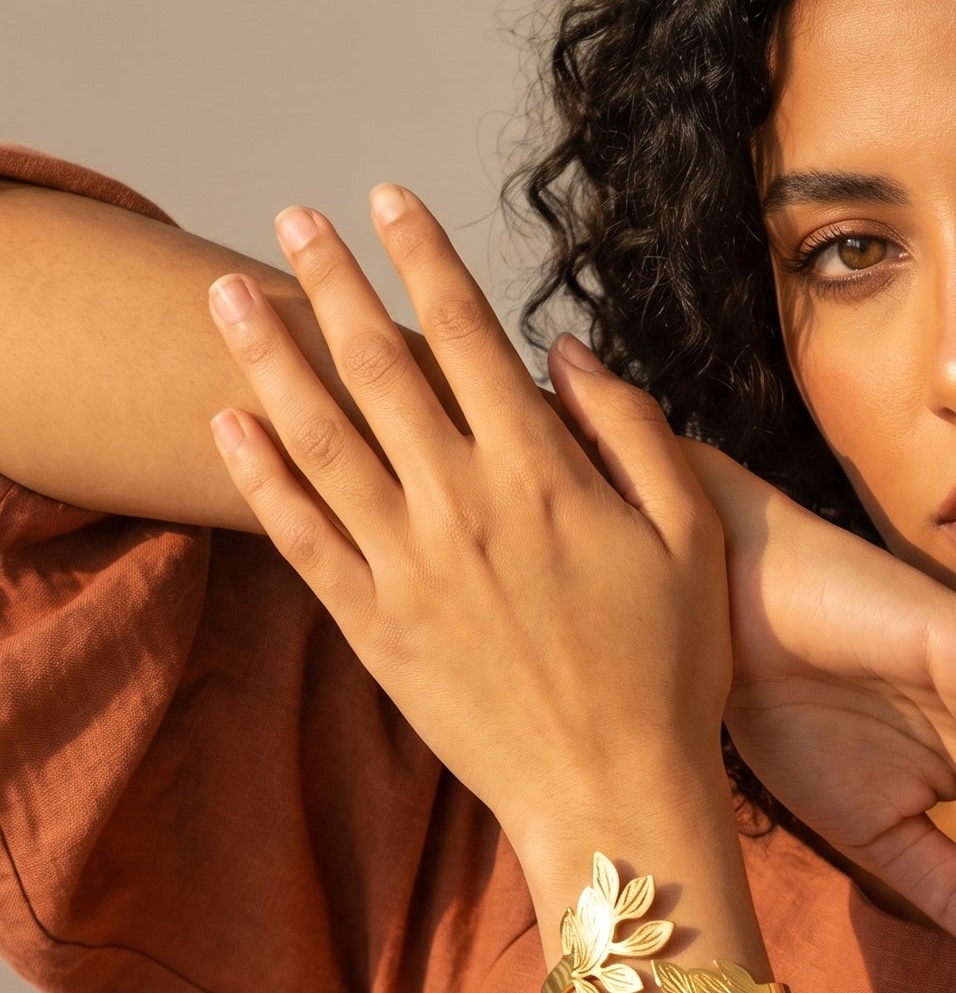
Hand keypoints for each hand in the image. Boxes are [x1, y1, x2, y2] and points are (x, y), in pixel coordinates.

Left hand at [204, 185, 728, 857]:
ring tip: (229, 296)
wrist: (612, 791)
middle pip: (380, 369)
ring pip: (319, 438)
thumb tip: (570, 352)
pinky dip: (259, 477)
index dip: (425, 259)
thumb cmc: (670, 669)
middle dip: (333, 282)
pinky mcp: (375, 626)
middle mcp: (463, 506)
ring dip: (269, 357)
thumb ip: (636, 433)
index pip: (469, 337)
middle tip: (295, 220)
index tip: (391, 201)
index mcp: (543, 475)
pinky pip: (300, 536)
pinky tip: (228, 425)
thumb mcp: (690, 537)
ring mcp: (408, 567)